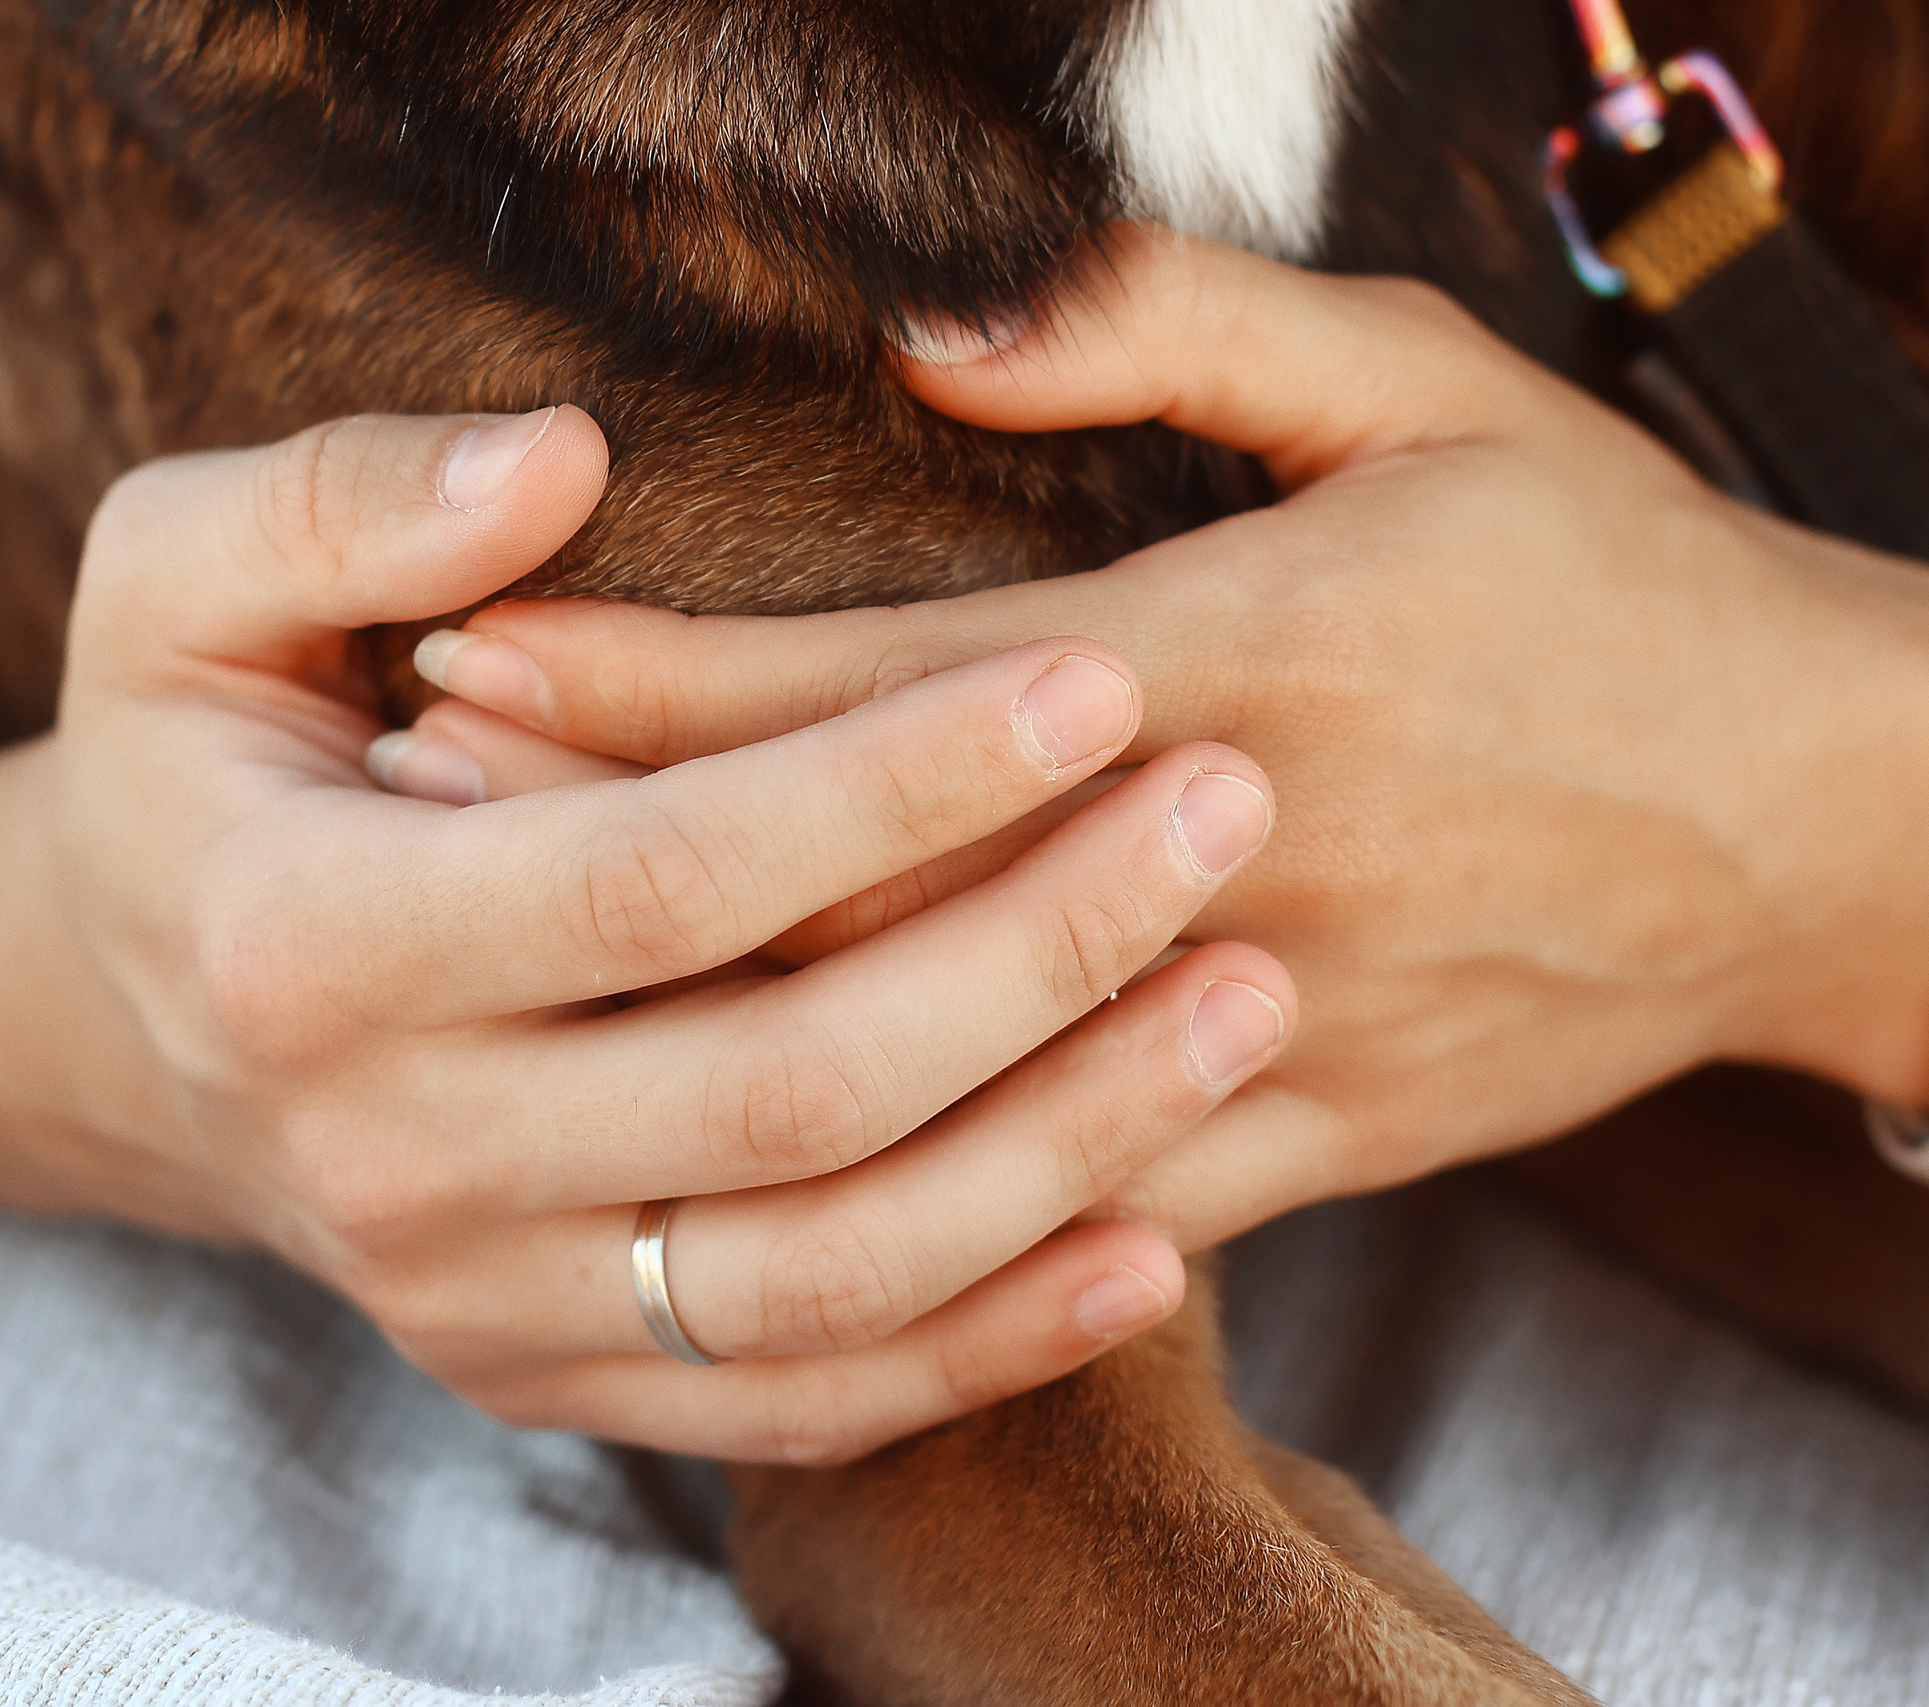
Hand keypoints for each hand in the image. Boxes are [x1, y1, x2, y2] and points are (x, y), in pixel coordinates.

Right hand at [0, 404, 1296, 1460]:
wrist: (134, 1018)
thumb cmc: (190, 760)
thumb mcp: (173, 579)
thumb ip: (344, 502)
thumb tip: (560, 459)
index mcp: (307, 945)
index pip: (652, 876)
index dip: (889, 785)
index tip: (1094, 675)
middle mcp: (391, 1160)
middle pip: (780, 1094)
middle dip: (1033, 954)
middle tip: (1227, 812)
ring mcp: (475, 1301)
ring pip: (824, 1276)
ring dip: (1060, 1150)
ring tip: (1246, 1003)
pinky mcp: (549, 1377)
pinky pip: (798, 1398)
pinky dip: (985, 1341)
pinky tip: (1152, 1238)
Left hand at [381, 226, 1928, 1252]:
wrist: (1823, 821)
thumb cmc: (1612, 582)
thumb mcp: (1426, 388)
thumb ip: (1171, 332)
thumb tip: (931, 330)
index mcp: (1224, 660)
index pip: (850, 692)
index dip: (634, 685)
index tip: (460, 662)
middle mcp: (1218, 860)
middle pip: (838, 889)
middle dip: (601, 852)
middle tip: (411, 818)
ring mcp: (1264, 1025)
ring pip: (928, 1072)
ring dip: (698, 1021)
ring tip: (516, 975)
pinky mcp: (1318, 1140)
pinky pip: (1067, 1199)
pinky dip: (897, 1182)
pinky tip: (745, 1159)